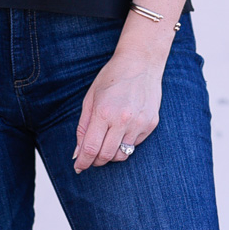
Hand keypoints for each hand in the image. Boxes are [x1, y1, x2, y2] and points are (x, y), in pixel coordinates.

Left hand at [73, 49, 162, 172]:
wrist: (140, 62)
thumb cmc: (112, 77)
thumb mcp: (90, 98)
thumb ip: (83, 127)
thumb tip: (77, 153)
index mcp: (103, 112)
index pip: (90, 148)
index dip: (83, 161)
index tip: (78, 167)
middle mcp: (122, 120)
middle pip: (106, 156)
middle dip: (95, 161)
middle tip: (90, 157)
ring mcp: (139, 123)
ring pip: (122, 155)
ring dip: (111, 154)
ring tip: (107, 141)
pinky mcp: (151, 124)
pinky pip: (135, 144)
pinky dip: (125, 143)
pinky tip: (123, 128)